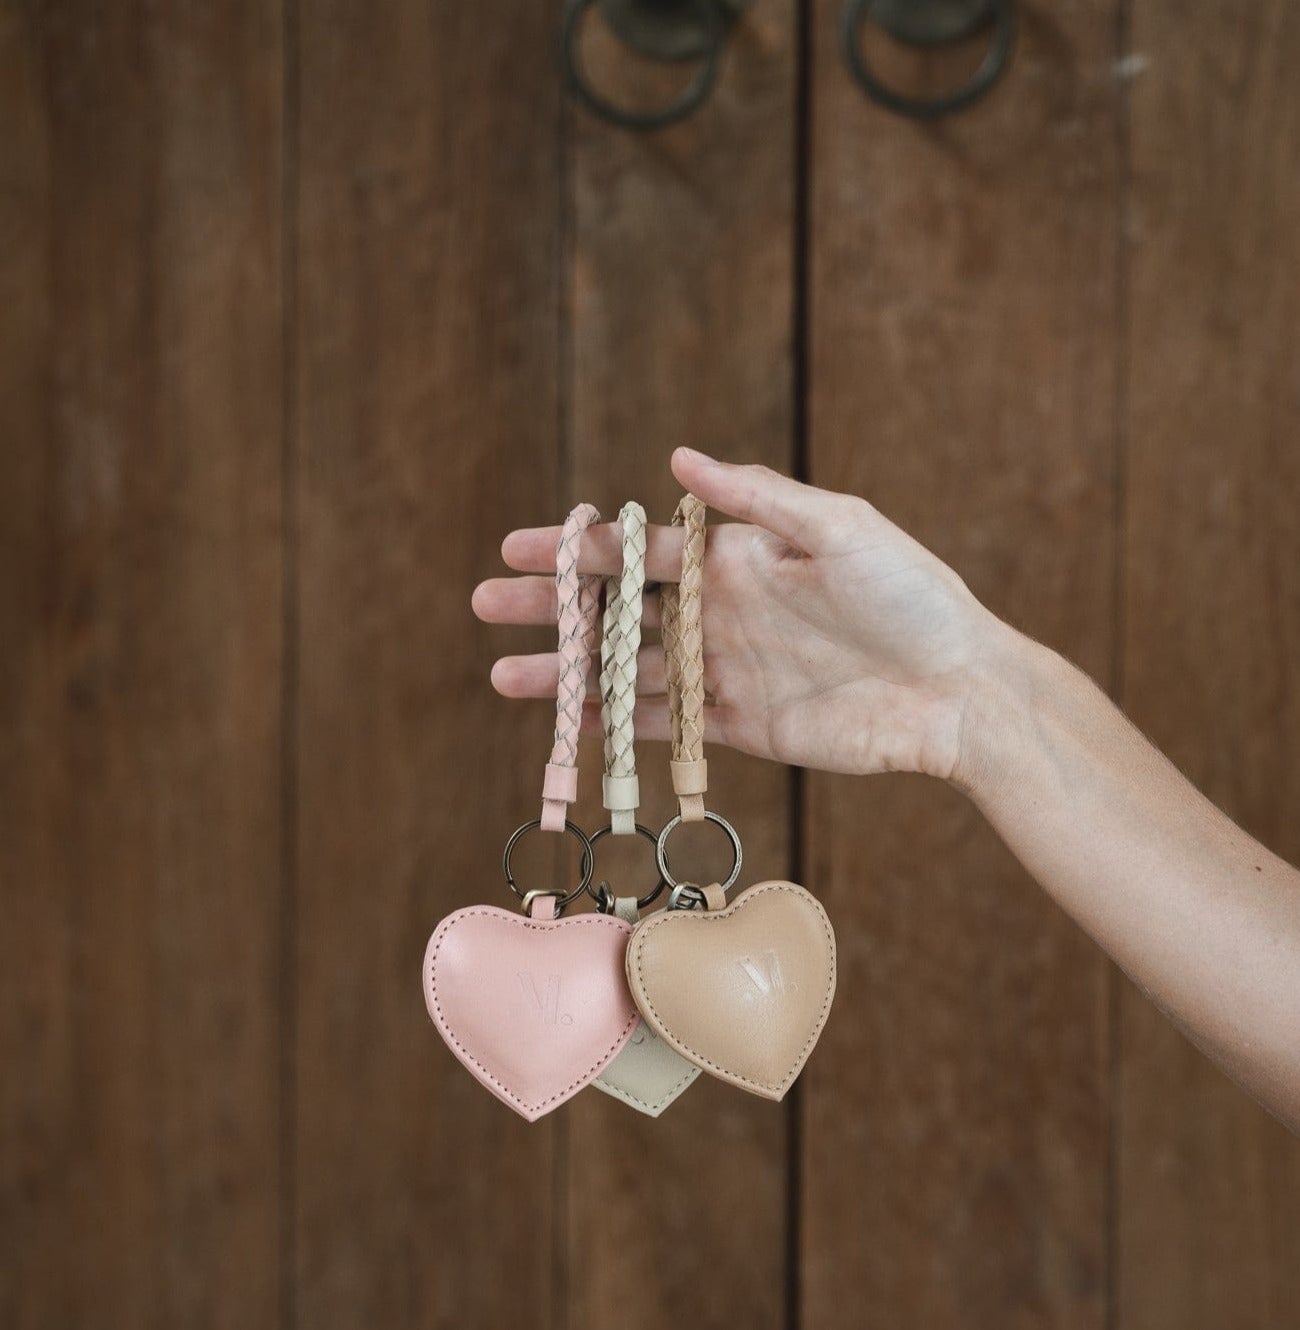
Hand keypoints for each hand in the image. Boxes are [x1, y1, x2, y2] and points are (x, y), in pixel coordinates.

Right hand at [473, 447, 1006, 779]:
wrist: (956, 691)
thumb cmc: (911, 596)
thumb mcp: (839, 528)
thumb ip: (756, 499)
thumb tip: (678, 458)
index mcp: (738, 558)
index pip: (639, 551)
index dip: (576, 551)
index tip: (516, 551)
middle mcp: (721, 613)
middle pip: (619, 611)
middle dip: (553, 610)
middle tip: (485, 608)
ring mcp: (727, 673)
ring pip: (629, 674)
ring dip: (568, 676)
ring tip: (505, 677)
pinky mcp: (742, 728)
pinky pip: (667, 727)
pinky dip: (618, 726)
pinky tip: (571, 725)